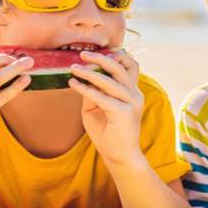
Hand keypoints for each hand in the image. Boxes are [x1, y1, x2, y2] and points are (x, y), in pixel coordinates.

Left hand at [67, 51, 144, 167]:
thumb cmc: (108, 133)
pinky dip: (85, 88)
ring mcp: (132, 103)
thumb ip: (93, 92)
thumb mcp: (96, 108)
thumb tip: (83, 77)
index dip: (116, 55)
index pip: (130, 65)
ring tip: (73, 68)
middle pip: (121, 67)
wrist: (120, 157)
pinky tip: (73, 84)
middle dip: (101, 58)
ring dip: (90, 72)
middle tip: (82, 54)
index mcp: (132, 92)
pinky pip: (102, 96)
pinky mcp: (124, 113)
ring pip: (110, 79)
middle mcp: (135, 94)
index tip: (97, 51)